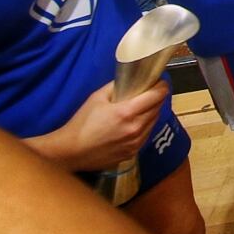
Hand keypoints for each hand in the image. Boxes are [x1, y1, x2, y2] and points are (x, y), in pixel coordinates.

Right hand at [47, 80, 171, 170]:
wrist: (71, 151)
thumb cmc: (82, 122)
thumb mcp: (97, 97)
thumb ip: (116, 87)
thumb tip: (130, 80)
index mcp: (127, 112)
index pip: (157, 96)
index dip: (161, 86)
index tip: (159, 82)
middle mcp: (135, 128)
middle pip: (158, 108)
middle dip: (157, 98)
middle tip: (150, 92)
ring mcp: (135, 143)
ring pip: (154, 122)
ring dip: (152, 113)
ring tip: (142, 108)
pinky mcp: (133, 153)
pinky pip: (146, 135)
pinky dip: (145, 127)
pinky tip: (135, 123)